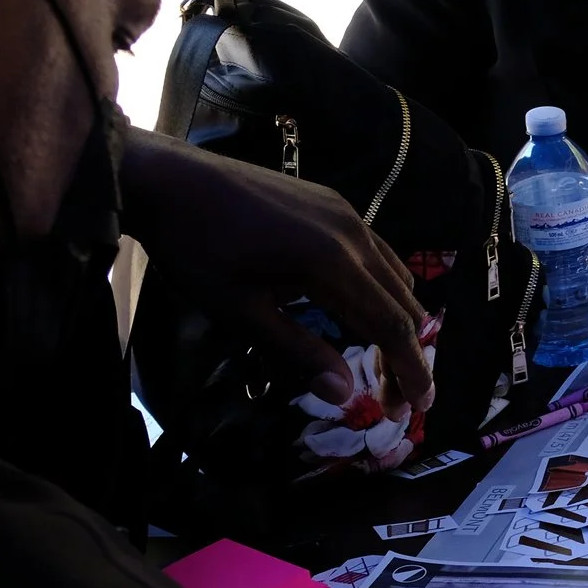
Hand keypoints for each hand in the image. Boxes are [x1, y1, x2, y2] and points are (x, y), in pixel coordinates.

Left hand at [118, 128, 431, 409]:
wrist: (168, 180)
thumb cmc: (197, 252)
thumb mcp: (240, 313)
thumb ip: (297, 353)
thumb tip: (344, 394)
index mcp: (332, 263)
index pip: (391, 325)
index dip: (410, 370)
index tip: (419, 407)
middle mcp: (353, 234)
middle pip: (403, 301)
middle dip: (408, 352)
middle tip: (397, 396)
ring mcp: (346, 213)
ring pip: (394, 274)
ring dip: (397, 318)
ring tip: (384, 356)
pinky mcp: (333, 202)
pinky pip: (376, 250)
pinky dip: (381, 287)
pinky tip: (358, 305)